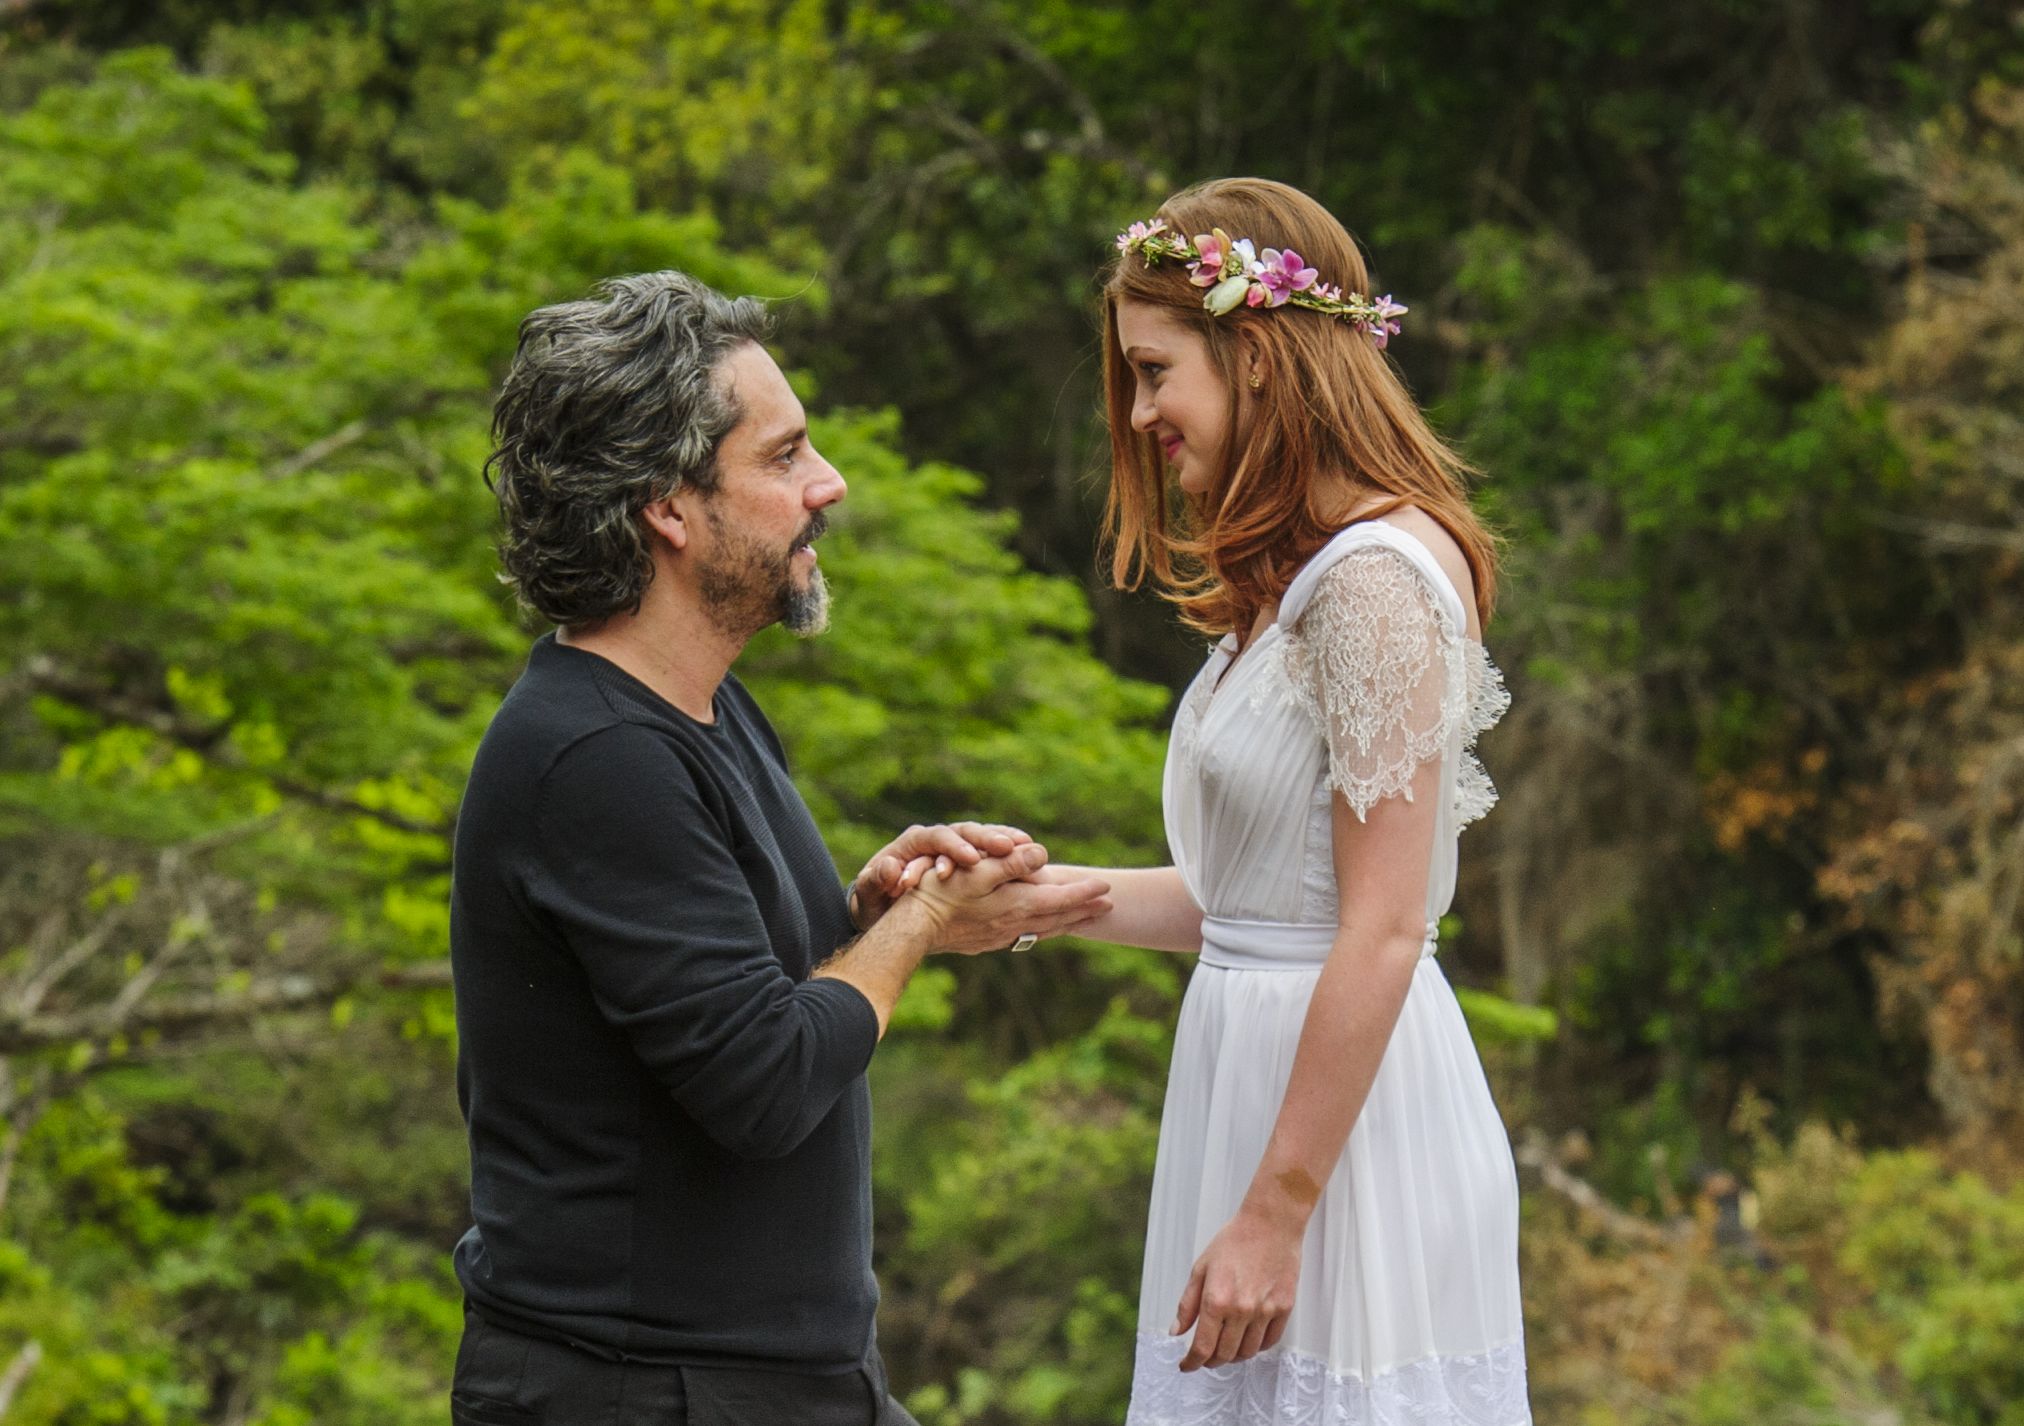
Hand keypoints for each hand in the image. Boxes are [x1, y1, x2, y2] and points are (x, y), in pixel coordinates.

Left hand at [850, 822, 1032, 929]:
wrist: (883, 906)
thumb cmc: (876, 904)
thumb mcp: (870, 898)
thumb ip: (874, 882)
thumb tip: (886, 867)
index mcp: (912, 844)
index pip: (935, 838)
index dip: (954, 847)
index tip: (971, 860)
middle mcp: (935, 840)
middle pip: (963, 831)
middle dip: (984, 839)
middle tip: (1006, 849)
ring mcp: (953, 846)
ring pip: (980, 836)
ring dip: (1001, 839)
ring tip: (1025, 846)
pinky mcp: (967, 856)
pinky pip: (991, 848)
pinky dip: (1009, 847)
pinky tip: (1030, 852)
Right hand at [903, 842, 1110, 954]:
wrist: (914, 930)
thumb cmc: (940, 894)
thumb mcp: (976, 871)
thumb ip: (1011, 862)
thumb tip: (1043, 854)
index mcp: (1016, 905)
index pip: (1060, 899)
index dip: (1084, 892)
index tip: (1107, 887)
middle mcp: (1013, 924)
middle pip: (1058, 918)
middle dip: (1083, 910)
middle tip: (1108, 906)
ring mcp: (1000, 936)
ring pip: (1044, 930)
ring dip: (1067, 922)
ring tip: (1083, 918)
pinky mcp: (987, 942)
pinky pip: (1025, 935)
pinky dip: (1043, 929)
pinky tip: (1041, 928)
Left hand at [1171, 1207, 1303, 1370]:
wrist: (1270, 1224)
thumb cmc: (1233, 1242)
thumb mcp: (1201, 1268)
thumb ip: (1187, 1304)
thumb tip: (1176, 1332)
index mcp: (1216, 1300)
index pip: (1202, 1347)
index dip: (1192, 1362)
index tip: (1186, 1366)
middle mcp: (1241, 1310)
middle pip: (1225, 1354)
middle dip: (1210, 1361)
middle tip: (1205, 1357)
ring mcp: (1265, 1311)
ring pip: (1247, 1352)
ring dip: (1233, 1356)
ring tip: (1226, 1348)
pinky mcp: (1284, 1308)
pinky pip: (1269, 1341)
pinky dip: (1256, 1347)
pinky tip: (1247, 1339)